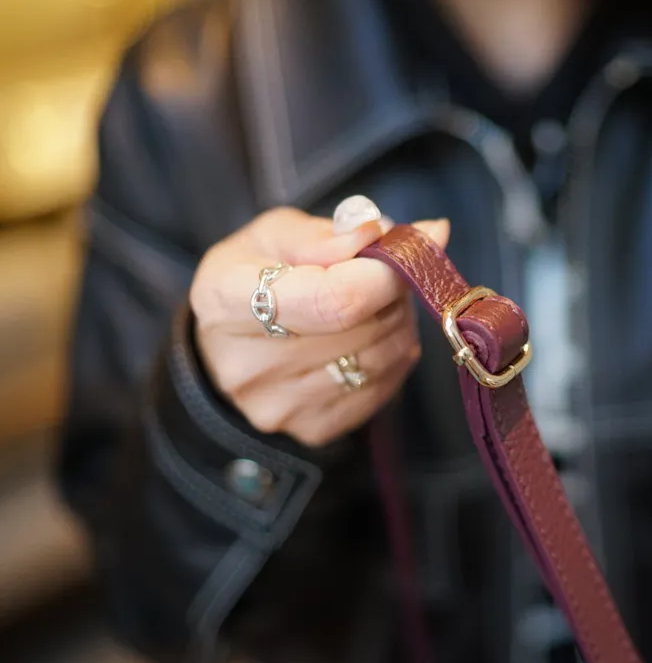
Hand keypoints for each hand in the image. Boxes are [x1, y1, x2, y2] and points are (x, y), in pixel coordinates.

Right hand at [190, 206, 448, 446]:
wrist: (228, 346)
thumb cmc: (254, 277)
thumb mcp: (274, 235)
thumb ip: (326, 233)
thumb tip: (385, 234)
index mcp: (227, 301)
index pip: (334, 297)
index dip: (386, 271)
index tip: (413, 244)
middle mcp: (247, 364)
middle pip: (364, 327)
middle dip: (394, 290)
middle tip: (388, 270)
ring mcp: (279, 405)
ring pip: (380, 358)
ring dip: (397, 322)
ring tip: (379, 301)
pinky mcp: (310, 429)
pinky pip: (382, 388)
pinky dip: (393, 356)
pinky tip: (374, 336)